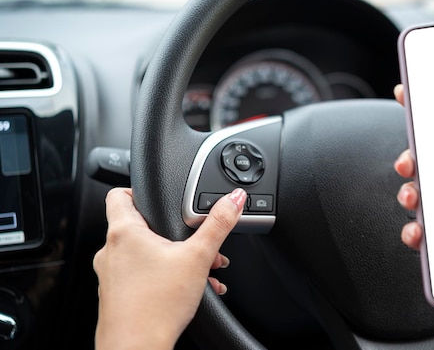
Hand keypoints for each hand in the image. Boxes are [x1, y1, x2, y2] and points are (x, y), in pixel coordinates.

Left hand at [93, 187, 245, 349]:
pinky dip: (164, 276)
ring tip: (200, 270)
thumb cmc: (156, 306)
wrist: (137, 349)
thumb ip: (218, 224)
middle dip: (173, 233)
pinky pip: (141, 275)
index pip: (120, 194)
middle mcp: (111, 251)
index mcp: (124, 232)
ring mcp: (110, 275)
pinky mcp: (116, 295)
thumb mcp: (198, 256)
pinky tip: (189, 289)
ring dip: (173, 257)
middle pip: (140, 226)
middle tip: (194, 242)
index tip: (158, 196)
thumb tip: (233, 199)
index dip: (138, 189)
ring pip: (144, 254)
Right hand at [393, 71, 433, 349]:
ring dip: (409, 194)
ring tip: (414, 198)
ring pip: (427, 198)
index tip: (409, 96)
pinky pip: (433, 238)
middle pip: (433, 163)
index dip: (431, 113)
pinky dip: (417, 234)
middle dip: (409, 157)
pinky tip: (420, 234)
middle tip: (408, 161)